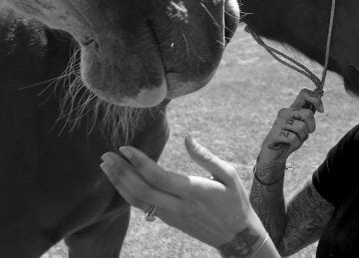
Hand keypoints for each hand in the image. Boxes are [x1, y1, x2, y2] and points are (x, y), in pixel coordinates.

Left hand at [100, 136, 267, 253]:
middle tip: (106, 155)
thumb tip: (188, 138)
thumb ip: (206, 157)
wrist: (237, 236)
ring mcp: (171, 215)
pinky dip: (127, 193)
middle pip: (141, 190)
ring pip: (138, 201)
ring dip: (119, 183)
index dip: (138, 162)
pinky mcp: (169, 220)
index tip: (124, 148)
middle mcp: (178, 206)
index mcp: (194, 191)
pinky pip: (143, 207)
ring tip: (106, 166)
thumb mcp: (229, 175)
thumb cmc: (235, 201)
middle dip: (121, 172)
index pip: (158, 177)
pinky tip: (120, 181)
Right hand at [258, 88, 323, 164]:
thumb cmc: (291, 137)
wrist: (275, 153)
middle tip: (306, 132)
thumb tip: (319, 98)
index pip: (304, 93)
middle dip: (312, 126)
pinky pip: (293, 138)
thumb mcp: (303, 124)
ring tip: (296, 138)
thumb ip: (309, 112)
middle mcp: (285, 112)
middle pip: (307, 113)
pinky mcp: (275, 134)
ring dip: (303, 136)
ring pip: (301, 127)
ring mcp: (278, 122)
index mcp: (293, 107)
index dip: (316, 99)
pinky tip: (289, 143)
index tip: (321, 110)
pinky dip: (296, 142)